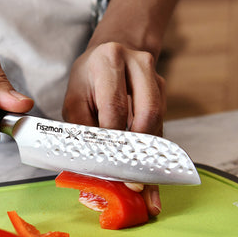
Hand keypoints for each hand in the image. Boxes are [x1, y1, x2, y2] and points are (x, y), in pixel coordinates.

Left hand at [62, 42, 164, 215]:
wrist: (111, 53)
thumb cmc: (87, 81)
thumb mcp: (73, 99)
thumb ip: (80, 127)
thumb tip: (90, 163)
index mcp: (109, 61)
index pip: (114, 108)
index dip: (111, 140)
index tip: (107, 166)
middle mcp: (139, 65)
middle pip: (145, 115)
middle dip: (136, 151)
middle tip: (129, 181)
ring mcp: (157, 78)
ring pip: (157, 122)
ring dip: (147, 154)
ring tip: (140, 183)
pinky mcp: (164, 92)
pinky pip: (160, 126)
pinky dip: (151, 150)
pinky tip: (147, 173)